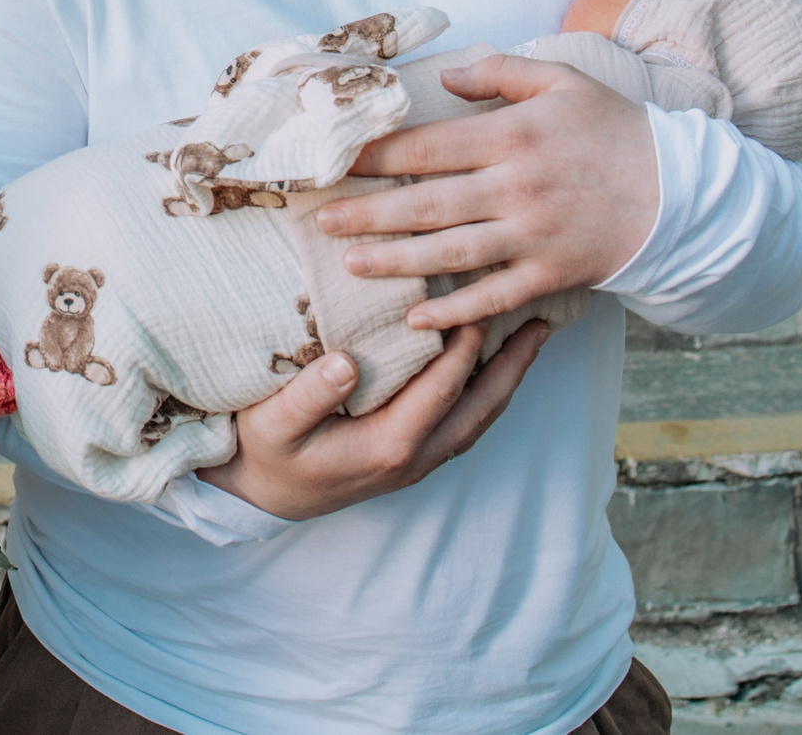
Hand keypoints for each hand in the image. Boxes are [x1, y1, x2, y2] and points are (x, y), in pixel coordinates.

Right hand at [197, 320, 549, 519]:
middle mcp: (413, 456)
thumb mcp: (273, 423)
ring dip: (506, 378)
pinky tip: (489, 368)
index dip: (464, 347)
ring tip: (530, 339)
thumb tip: (347, 361)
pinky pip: (462, 422)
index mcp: (387, 444)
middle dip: (511, 364)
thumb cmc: (266, 454)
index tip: (480, 302)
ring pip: (477, 417)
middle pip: (478, 407)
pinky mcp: (410, 457)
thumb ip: (309, 395)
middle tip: (540, 322)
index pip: (441, 389)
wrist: (261, 498)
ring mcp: (416, 460)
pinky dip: (484, 392)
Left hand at [326, 55, 658, 331]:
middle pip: (427, 205)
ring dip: (396, 262)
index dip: (377, 157)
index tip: (336, 162)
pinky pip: (494, 297)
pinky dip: (454, 312)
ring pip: (450, 254)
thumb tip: (446, 79)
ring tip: (352, 264)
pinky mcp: (552, 274)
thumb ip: (501, 74)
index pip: (428, 148)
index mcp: (513, 137)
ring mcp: (533, 236)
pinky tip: (416, 319)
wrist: (681, 192)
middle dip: (369, 215)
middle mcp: (517, 189)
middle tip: (324, 222)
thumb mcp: (563, 83)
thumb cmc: (615, 131)